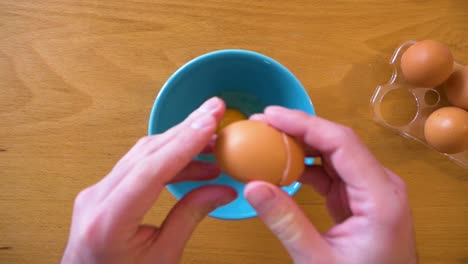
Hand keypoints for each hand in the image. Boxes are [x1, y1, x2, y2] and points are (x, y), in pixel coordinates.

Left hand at [62, 97, 236, 263]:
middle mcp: (96, 198)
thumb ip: (190, 218)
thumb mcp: (162, 258)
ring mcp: (97, 191)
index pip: (150, 170)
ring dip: (179, 142)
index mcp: (108, 220)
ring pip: (142, 153)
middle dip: (185, 129)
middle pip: (146, 152)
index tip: (209, 121)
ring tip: (213, 139)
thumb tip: (221, 190)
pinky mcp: (103, 190)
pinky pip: (137, 164)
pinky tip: (192, 161)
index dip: (184, 142)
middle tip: (214, 110)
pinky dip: (167, 158)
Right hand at [246, 107, 416, 263]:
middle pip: (337, 142)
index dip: (304, 123)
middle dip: (298, 129)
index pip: (341, 142)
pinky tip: (283, 166)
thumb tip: (253, 187)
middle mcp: (382, 186)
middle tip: (261, 124)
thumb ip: (286, 222)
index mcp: (381, 198)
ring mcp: (372, 190)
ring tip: (267, 141)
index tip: (272, 116)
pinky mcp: (360, 197)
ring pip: (333, 154)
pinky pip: (331, 171)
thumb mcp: (318, 260)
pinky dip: (306, 166)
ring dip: (300, 146)